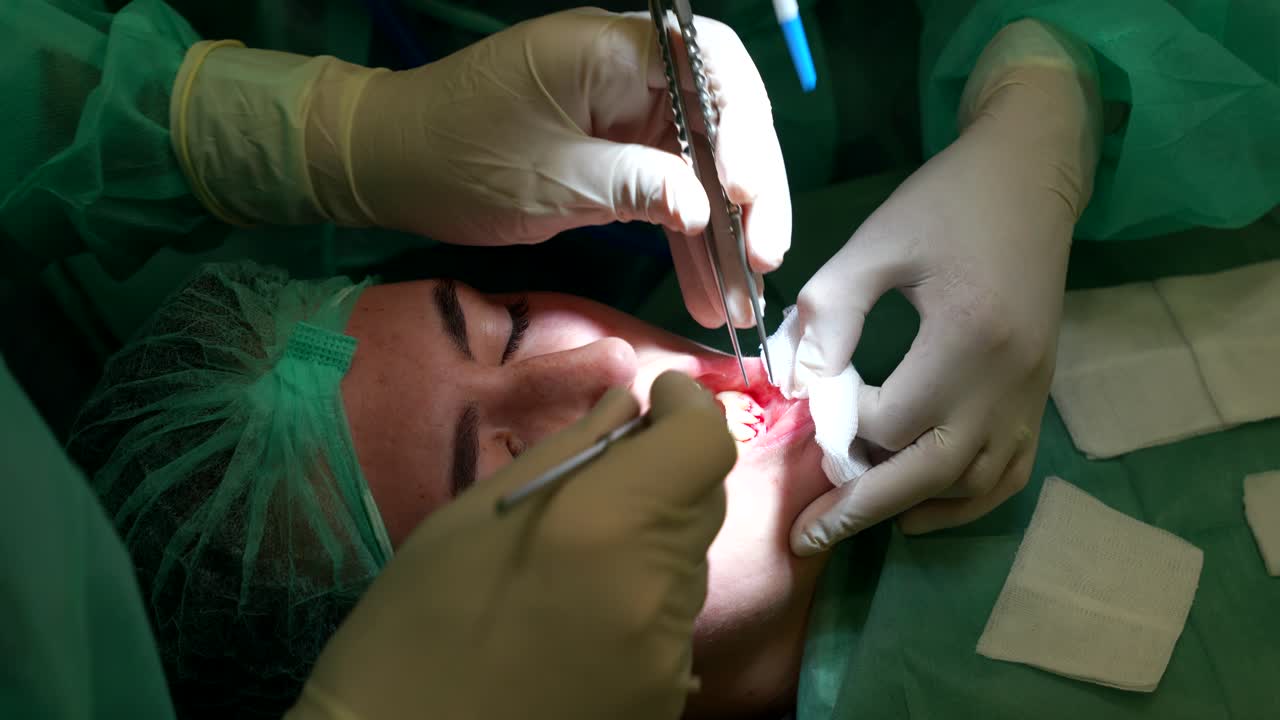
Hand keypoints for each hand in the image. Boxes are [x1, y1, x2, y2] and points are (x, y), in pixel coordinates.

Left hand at [171, 9, 789, 327]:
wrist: (393, 165)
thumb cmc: (459, 157)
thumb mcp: (549, 179)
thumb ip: (633, 186)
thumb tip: (704, 208)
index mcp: (612, 50)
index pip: (711, 65)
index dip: (742, 124)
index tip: (743, 190)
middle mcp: (632, 75)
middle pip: (721, 120)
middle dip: (751, 191)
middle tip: (765, 259)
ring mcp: (629, 117)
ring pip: (702, 166)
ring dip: (726, 229)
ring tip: (743, 297)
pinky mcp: (619, 157)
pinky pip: (669, 194)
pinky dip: (687, 241)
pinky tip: (709, 292)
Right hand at [286, 371, 736, 719]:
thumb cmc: (413, 625)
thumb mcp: (472, 517)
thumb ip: (567, 452)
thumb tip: (626, 406)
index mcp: (605, 526)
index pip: (705, 445)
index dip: (686, 410)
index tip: (652, 404)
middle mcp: (657, 589)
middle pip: (704, 500)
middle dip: (666, 473)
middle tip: (606, 476)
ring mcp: (669, 655)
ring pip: (688, 565)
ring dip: (652, 540)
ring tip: (577, 561)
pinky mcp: (665, 700)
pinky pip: (673, 625)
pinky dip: (642, 600)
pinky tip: (581, 617)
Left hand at [785, 21, 1102, 554]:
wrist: (1029, 175)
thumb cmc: (946, 202)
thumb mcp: (876, 243)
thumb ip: (830, 312)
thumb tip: (797, 383)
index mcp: (969, 338)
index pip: (892, 419)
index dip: (842, 423)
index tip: (814, 403)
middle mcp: (1009, 381)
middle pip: (932, 473)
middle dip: (863, 507)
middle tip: (807, 537)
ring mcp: (1032, 395)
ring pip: (972, 484)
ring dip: (910, 506)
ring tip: (853, 518)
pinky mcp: (1039, 396)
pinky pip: (1009, 473)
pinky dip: (965, 501)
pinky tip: (920, 509)